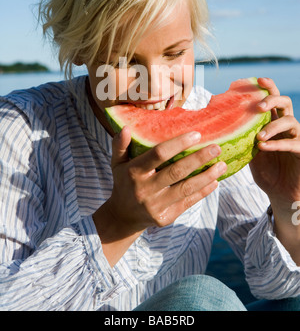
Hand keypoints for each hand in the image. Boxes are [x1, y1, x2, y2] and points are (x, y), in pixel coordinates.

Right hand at [106, 127, 225, 233]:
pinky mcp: (165, 218)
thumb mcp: (116, 163)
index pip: (158, 154)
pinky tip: (215, 182)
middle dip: (199, 159)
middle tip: (217, 147)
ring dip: (206, 176)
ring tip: (222, 165)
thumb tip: (127, 128)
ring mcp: (155, 205)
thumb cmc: (124, 181)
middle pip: (176, 171)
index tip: (197, 134)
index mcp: (133, 172)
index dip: (178, 144)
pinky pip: (187, 202)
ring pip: (186, 188)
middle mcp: (144, 189)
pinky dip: (202, 192)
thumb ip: (119, 145)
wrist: (123, 216)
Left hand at [249, 77, 299, 262]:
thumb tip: (214, 126)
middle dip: (272, 99)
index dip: (268, 86)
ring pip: (290, 121)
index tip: (258, 79)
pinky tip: (264, 147)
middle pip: (285, 102)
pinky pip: (293, 143)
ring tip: (258, 137)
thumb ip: (240, 137)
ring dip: (273, 126)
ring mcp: (295, 138)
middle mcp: (286, 126)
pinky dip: (278, 143)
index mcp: (273, 121)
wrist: (281, 193)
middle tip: (260, 106)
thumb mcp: (248, 150)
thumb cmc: (265, 170)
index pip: (273, 98)